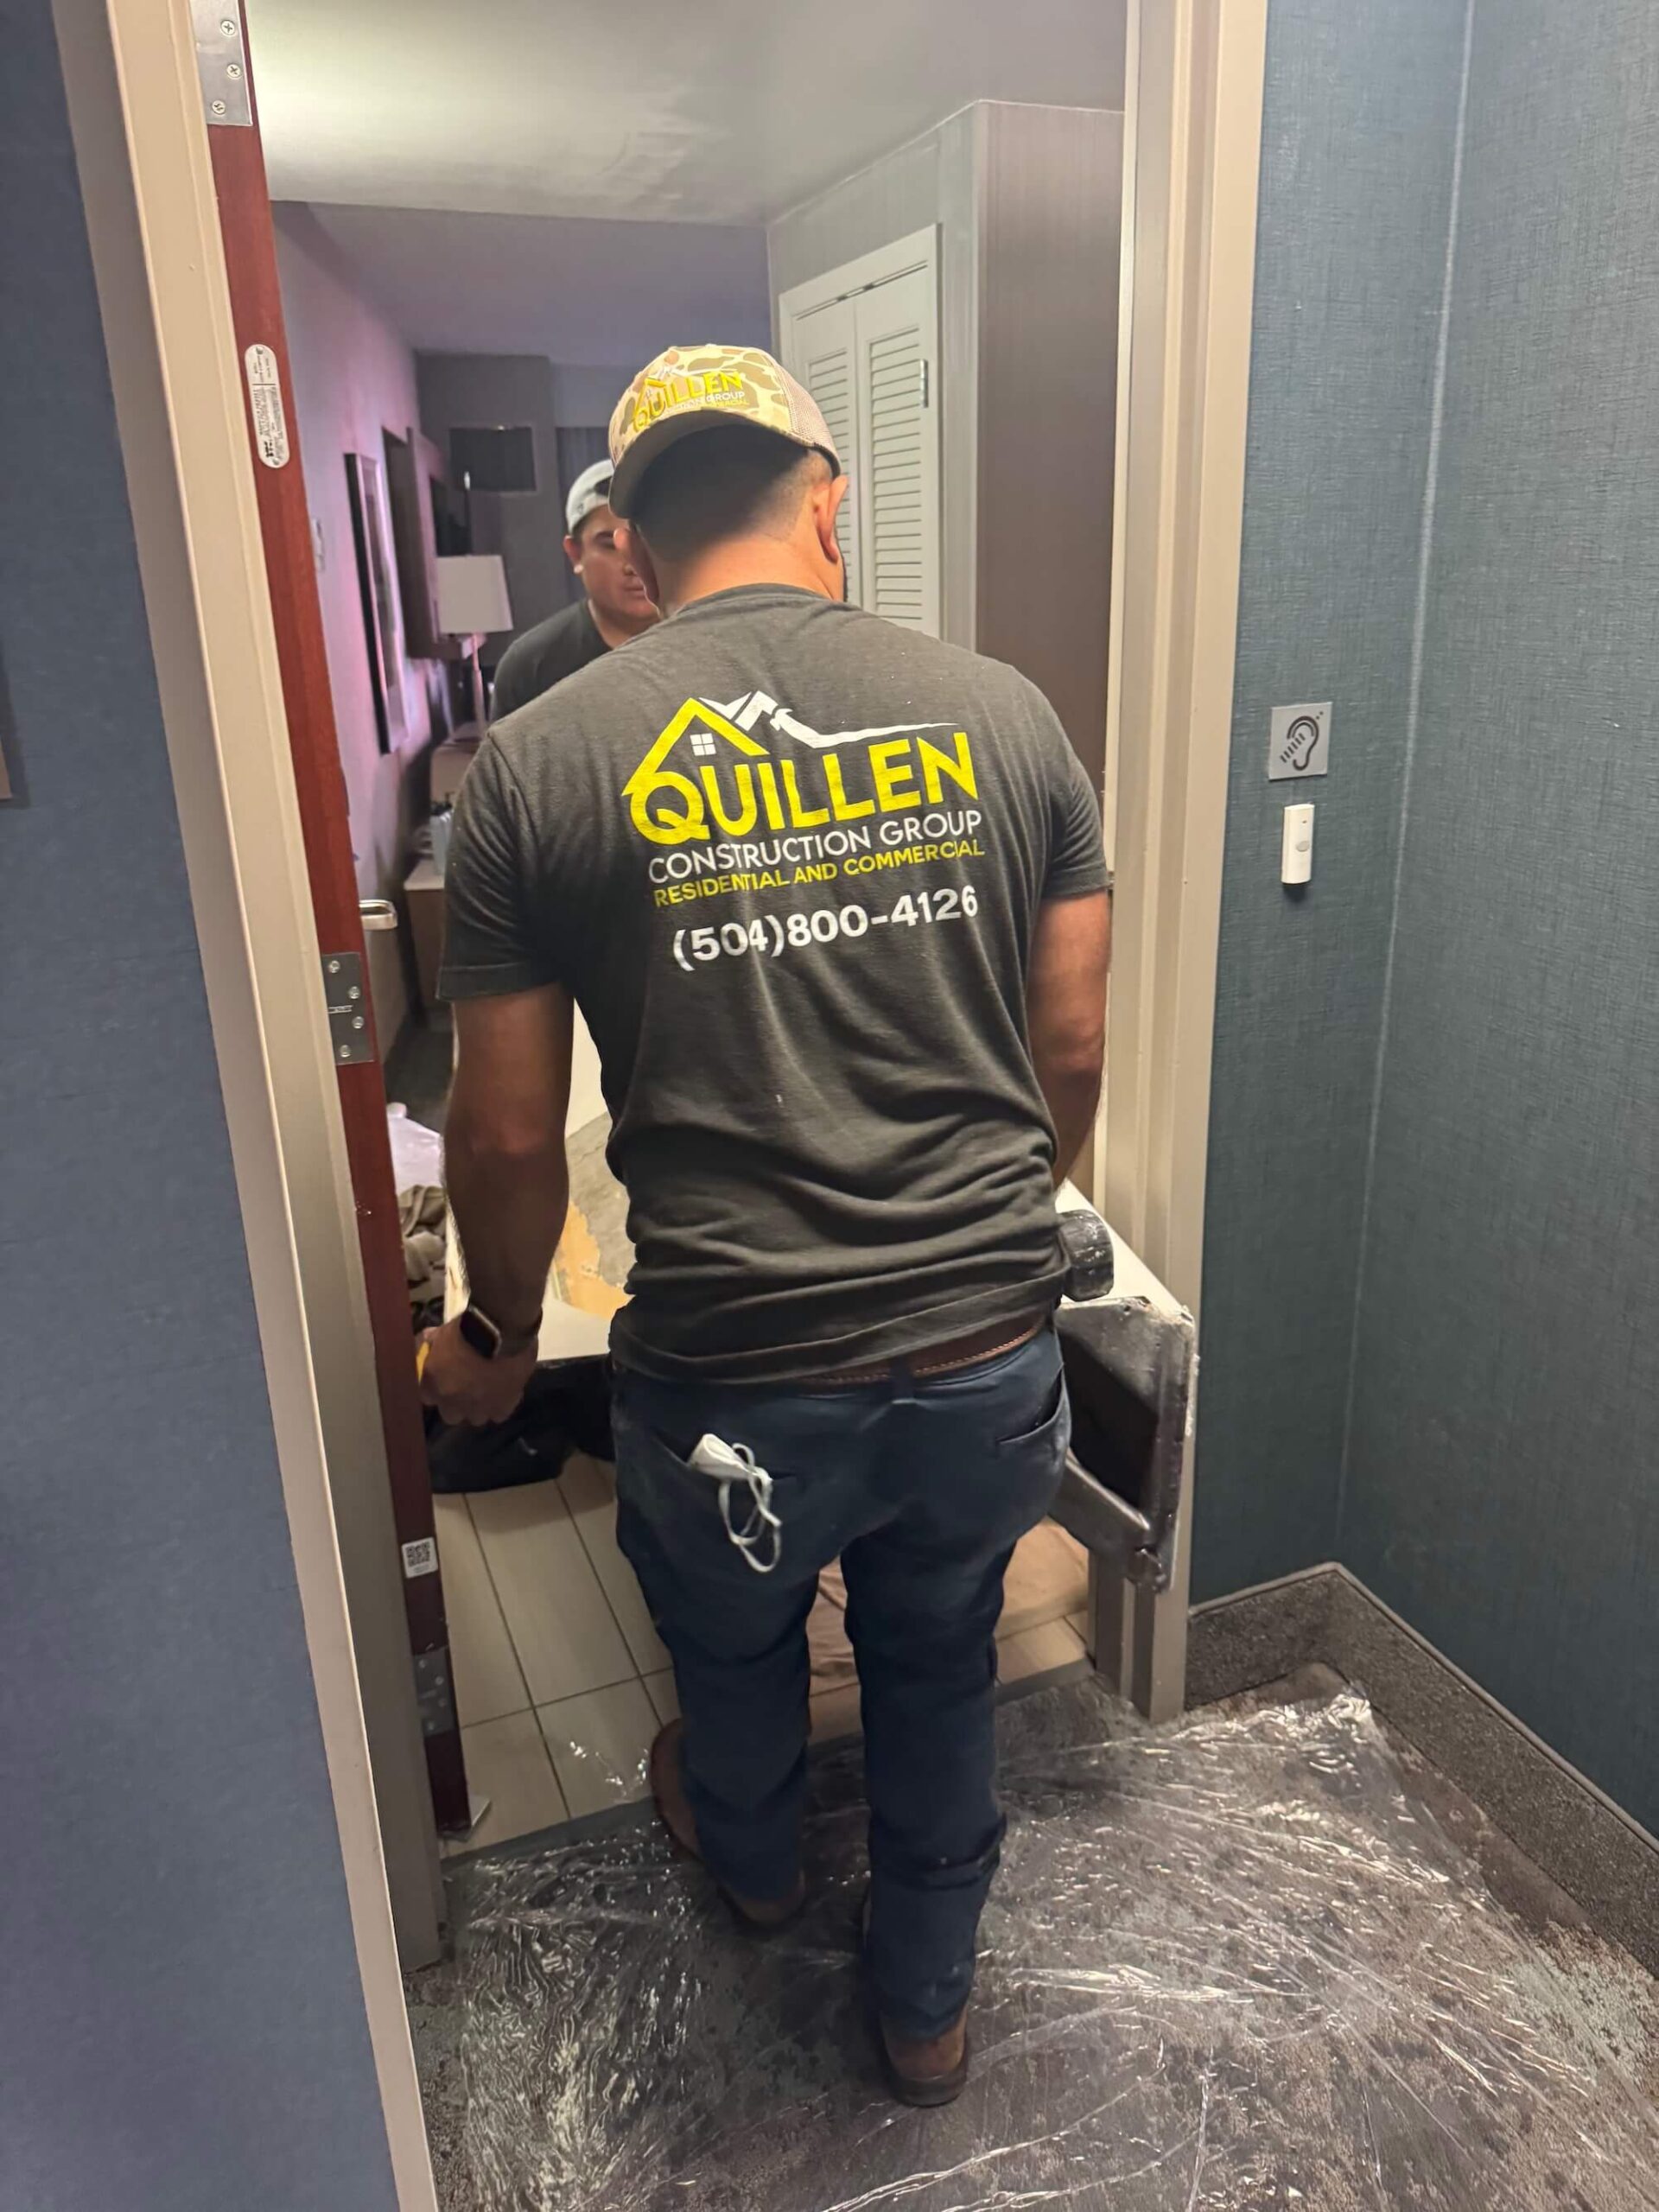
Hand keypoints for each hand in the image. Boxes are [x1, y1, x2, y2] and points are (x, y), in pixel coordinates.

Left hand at [418, 1318, 537, 1427]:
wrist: (500, 1330)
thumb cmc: (468, 1328)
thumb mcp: (443, 1332)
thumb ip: (432, 1342)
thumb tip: (426, 1340)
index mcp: (433, 1385)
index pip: (427, 1397)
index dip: (437, 1389)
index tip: (444, 1380)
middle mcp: (452, 1403)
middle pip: (450, 1415)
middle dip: (457, 1404)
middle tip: (467, 1386)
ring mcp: (477, 1409)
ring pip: (476, 1418)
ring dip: (479, 1406)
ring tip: (489, 1389)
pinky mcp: (502, 1407)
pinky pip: (499, 1414)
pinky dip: (501, 1404)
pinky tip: (505, 1391)